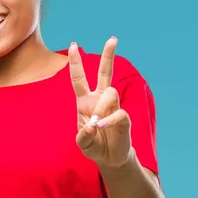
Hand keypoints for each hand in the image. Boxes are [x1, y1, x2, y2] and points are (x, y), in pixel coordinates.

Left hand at [68, 37, 132, 168]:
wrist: (109, 158)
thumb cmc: (93, 145)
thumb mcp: (82, 142)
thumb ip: (83, 135)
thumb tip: (92, 125)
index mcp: (85, 101)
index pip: (79, 78)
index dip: (76, 62)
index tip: (73, 45)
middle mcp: (100, 100)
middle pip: (105, 73)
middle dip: (108, 55)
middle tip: (113, 39)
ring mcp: (113, 107)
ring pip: (111, 92)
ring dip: (102, 106)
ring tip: (98, 123)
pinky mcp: (124, 117)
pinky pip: (118, 112)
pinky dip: (109, 119)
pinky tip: (102, 126)